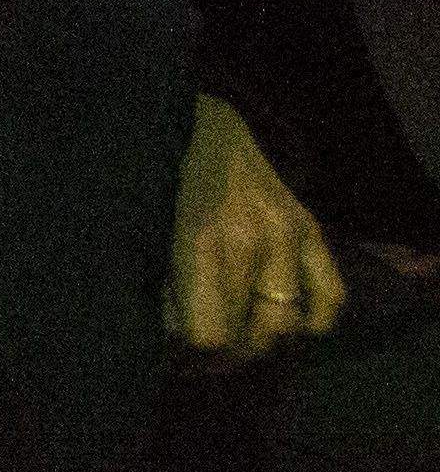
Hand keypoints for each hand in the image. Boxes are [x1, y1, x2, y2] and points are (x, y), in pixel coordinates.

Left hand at [168, 94, 344, 359]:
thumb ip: (157, 280)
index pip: (210, 334)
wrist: (195, 119)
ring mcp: (288, 235)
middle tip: (198, 350)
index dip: (188, 352)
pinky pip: (331, 295)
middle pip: (249, 335)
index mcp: (201, 242)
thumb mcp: (140, 226)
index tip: (171, 349)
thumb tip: (166, 336)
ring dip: (258, 340)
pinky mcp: (309, 227)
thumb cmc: (153, 174)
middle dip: (219, 352)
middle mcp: (254, 242)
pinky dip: (312, 320)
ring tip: (233, 337)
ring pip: (286, 324)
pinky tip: (285, 323)